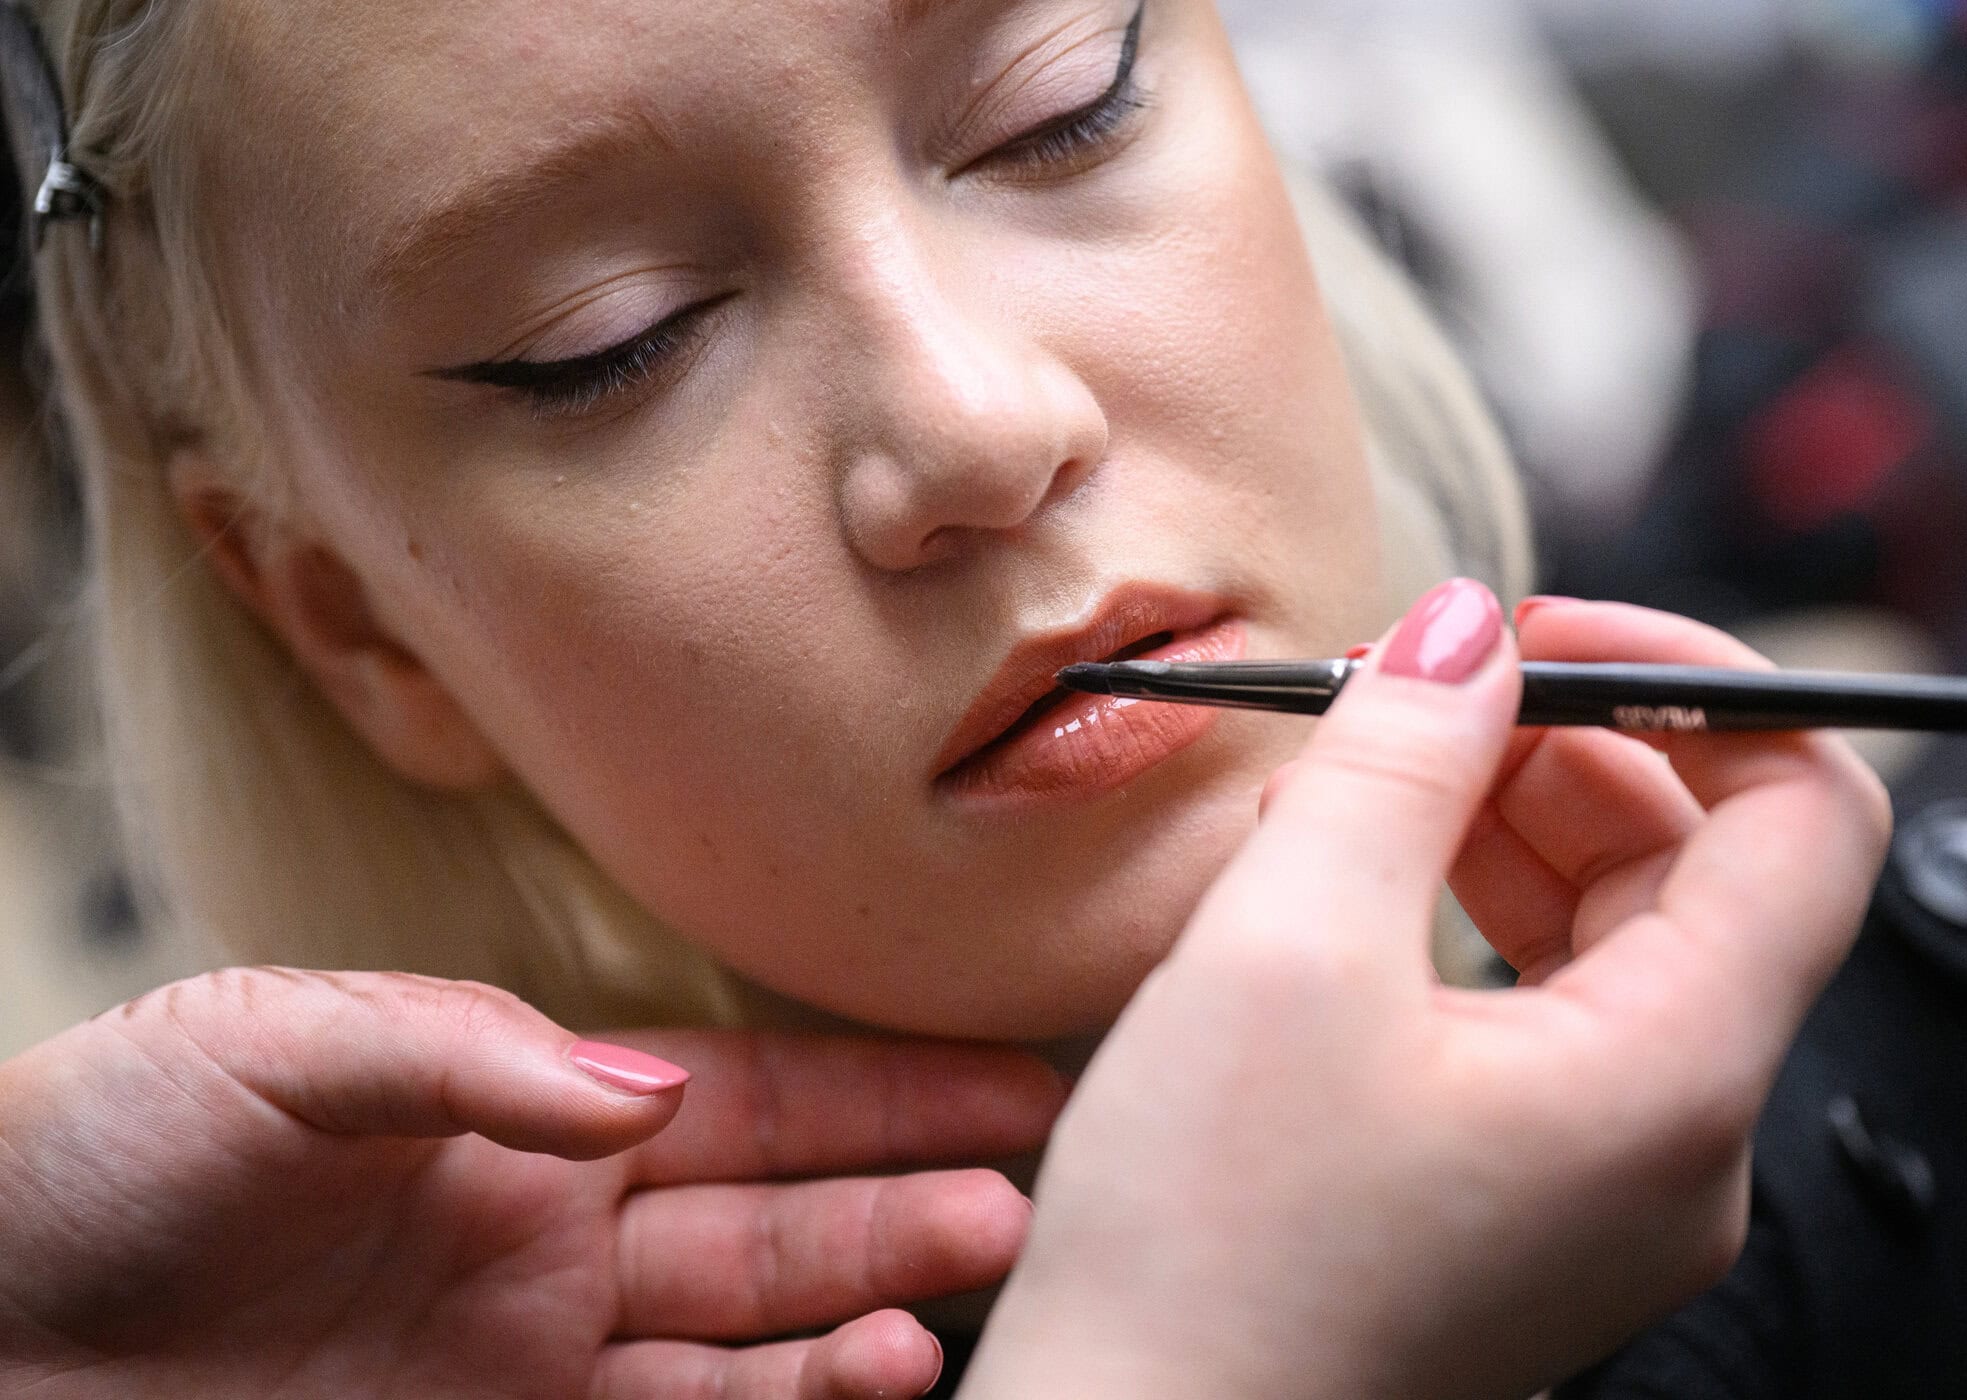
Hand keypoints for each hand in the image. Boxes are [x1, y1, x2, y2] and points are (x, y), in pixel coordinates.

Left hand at [0, 970, 1064, 1398]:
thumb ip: (469, 1055)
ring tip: (967, 1288)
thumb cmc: (99, 1152)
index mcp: (522, 1115)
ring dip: (866, 1312)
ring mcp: (538, 1355)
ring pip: (752, 1336)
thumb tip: (652, 1089)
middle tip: (1033, 1182)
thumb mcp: (274, 1045)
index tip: (1013, 1075)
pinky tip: (859, 1379)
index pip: (751, 1093)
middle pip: (783, 1214)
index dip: (885, 1085)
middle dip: (912, 1195)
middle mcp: (560, 1235)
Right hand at [963, 587, 1889, 1399]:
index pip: (1808, 815)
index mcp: (1673, 1081)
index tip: (1540, 634)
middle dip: (1567, 747)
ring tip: (1353, 783)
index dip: (1692, 683)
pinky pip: (1544, 1014)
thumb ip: (1397, 759)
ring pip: (1617, 939)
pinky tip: (1346, 882)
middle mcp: (1679, 1145)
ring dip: (1502, 824)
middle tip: (1413, 695)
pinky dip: (1463, 918)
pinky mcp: (1527, 1202)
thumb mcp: (1284, 951)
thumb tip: (1462, 626)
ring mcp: (1607, 1186)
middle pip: (1705, 869)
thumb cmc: (1205, 1249)